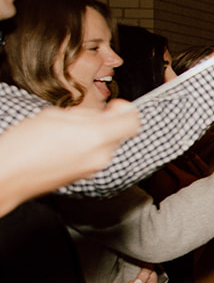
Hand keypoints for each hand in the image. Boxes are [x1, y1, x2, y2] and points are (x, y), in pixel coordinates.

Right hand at [0, 103, 140, 212]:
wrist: (8, 174)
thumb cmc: (24, 144)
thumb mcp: (56, 115)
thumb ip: (88, 114)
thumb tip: (108, 112)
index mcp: (96, 137)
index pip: (133, 122)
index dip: (127, 110)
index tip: (116, 105)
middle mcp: (100, 156)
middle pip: (119, 133)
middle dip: (105, 122)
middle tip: (81, 118)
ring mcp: (93, 169)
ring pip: (107, 145)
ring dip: (95, 135)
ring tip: (66, 133)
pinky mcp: (85, 176)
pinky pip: (95, 156)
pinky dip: (87, 148)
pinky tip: (64, 146)